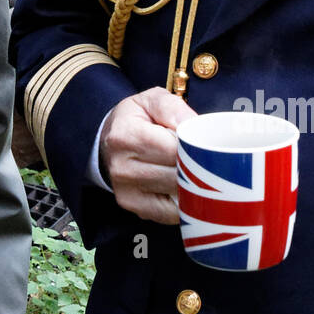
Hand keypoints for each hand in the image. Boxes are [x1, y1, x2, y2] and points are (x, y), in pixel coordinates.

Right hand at [98, 87, 195, 224]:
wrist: (109, 140)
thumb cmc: (137, 119)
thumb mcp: (152, 100)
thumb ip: (173, 108)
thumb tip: (195, 127)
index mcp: (126, 135)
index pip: (173, 149)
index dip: (193, 147)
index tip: (200, 143)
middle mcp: (121, 166)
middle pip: (177, 174)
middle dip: (197, 167)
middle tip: (204, 157)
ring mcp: (126, 190)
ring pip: (177, 194)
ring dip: (192, 185)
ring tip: (193, 170)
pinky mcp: (133, 206)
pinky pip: (171, 213)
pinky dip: (182, 202)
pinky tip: (182, 187)